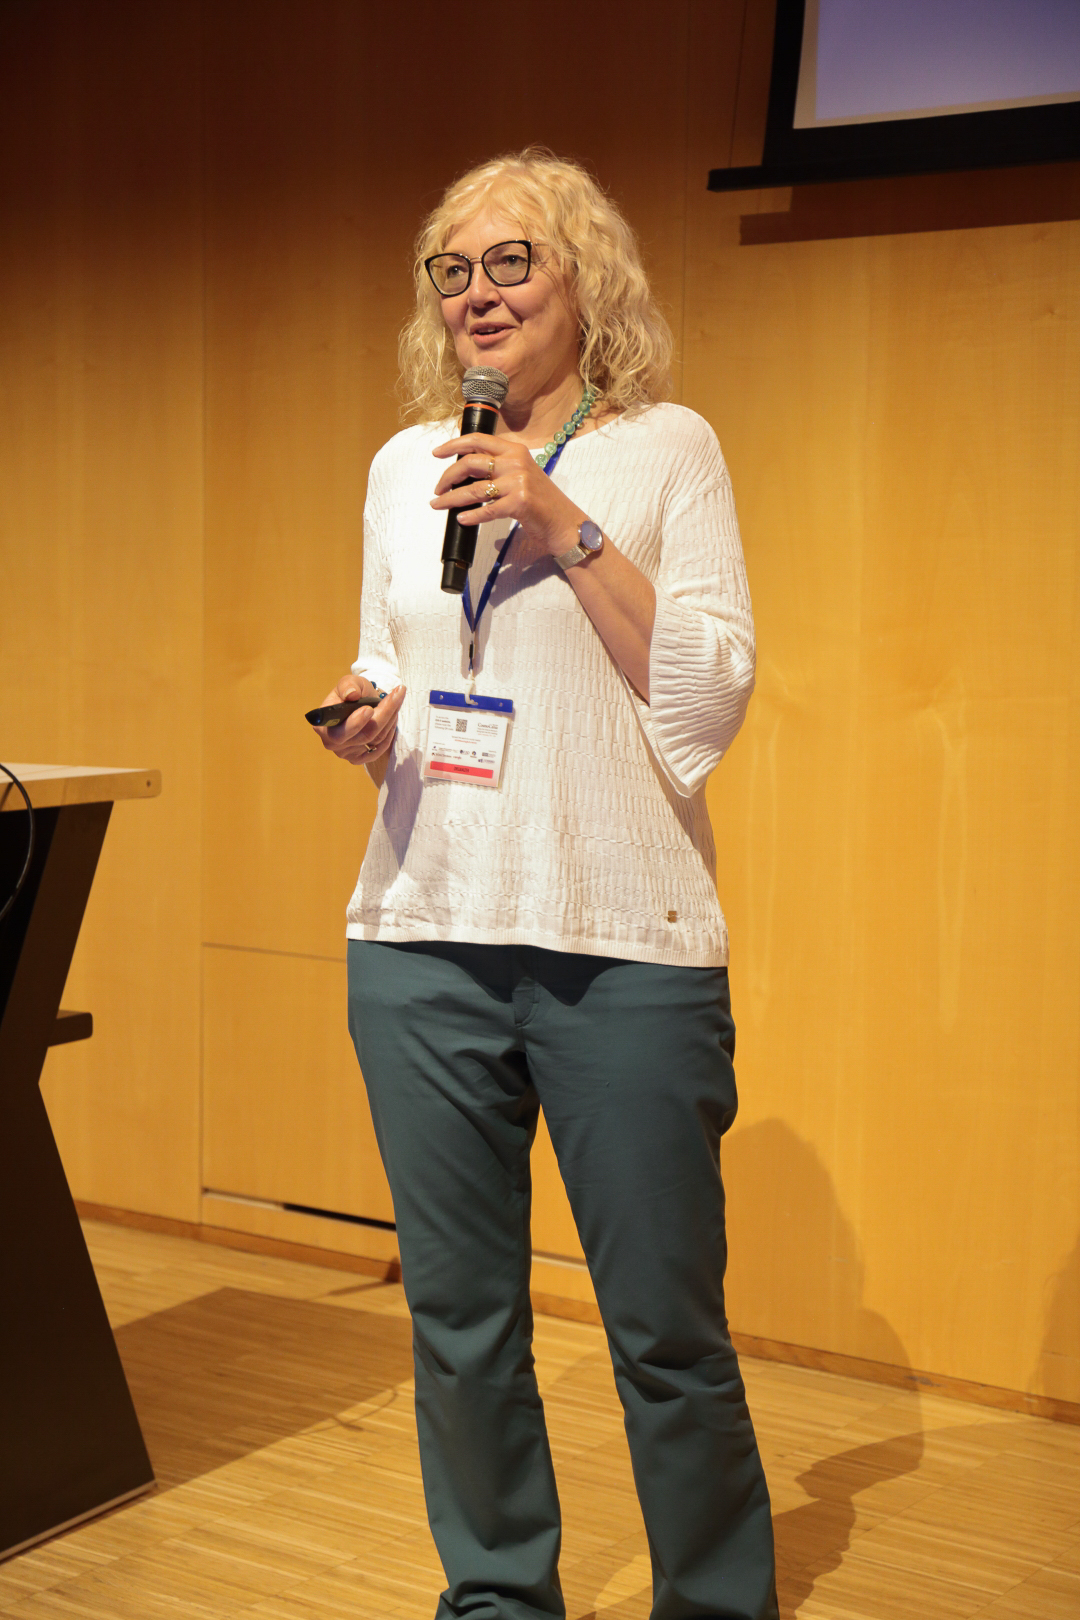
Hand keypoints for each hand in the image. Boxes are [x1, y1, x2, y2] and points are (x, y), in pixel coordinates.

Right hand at [313, 675, 405, 765]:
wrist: (360, 704)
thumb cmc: (352, 693)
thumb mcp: (349, 682)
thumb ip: (348, 686)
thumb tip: (351, 694)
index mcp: (322, 726)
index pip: (339, 731)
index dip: (355, 722)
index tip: (369, 709)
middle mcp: (332, 743)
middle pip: (364, 735)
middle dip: (383, 715)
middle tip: (395, 697)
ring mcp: (346, 754)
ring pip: (376, 739)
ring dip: (390, 718)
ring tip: (397, 699)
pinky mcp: (360, 759)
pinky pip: (381, 747)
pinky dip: (390, 731)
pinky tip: (394, 716)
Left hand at [430, 432, 584, 560]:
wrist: (564, 522)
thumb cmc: (540, 501)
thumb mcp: (520, 474)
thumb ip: (497, 467)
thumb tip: (463, 470)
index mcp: (514, 450)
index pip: (477, 440)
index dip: (453, 445)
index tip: (437, 453)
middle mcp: (516, 461)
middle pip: (470, 463)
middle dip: (448, 476)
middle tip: (438, 488)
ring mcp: (518, 482)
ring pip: (474, 489)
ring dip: (451, 498)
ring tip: (438, 504)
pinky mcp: (519, 503)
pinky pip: (486, 510)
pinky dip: (471, 516)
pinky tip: (461, 519)